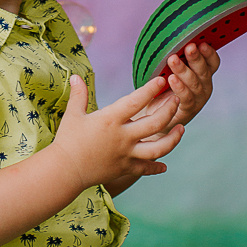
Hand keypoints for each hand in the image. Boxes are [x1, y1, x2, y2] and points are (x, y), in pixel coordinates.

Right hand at [54, 74, 183, 192]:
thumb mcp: (73, 115)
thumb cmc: (67, 141)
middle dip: (170, 110)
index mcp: (110, 119)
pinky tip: (164, 166)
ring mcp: (126, 154)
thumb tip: (75, 76)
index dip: (150, 90)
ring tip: (181, 128)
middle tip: (177, 99)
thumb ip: (79, 94)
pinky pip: (146, 168)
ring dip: (173, 138)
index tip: (161, 80)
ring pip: (159, 148)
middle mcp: (123, 136)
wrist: (64, 171)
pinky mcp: (125, 168)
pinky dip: (156, 168)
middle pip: (156, 123)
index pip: (136, 101)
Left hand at [144, 41, 219, 129]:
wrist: (156, 114)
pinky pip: (186, 97)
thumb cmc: (164, 86)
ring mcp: (198, 98)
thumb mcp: (171, 69)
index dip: (209, 52)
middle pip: (204, 70)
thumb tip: (169, 36)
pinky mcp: (188, 109)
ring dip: (183, 70)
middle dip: (196, 58)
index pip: (212, 61)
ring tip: (173, 60)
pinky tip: (171, 78)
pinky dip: (179, 87)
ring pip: (194, 83)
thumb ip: (176, 56)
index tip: (202, 42)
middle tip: (189, 47)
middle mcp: (204, 85)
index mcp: (203, 73)